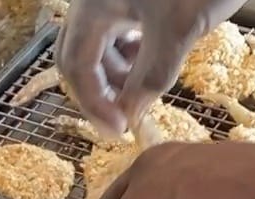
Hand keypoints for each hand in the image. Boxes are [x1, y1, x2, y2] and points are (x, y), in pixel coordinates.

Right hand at [56, 0, 240, 134]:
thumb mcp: (179, 31)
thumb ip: (151, 77)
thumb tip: (131, 116)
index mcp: (93, 3)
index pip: (75, 65)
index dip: (93, 103)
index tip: (118, 130)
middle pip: (79, 51)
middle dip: (100, 88)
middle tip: (125, 116)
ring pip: (99, 39)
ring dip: (116, 71)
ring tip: (143, 88)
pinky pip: (119, 25)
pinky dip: (131, 49)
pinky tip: (153, 59)